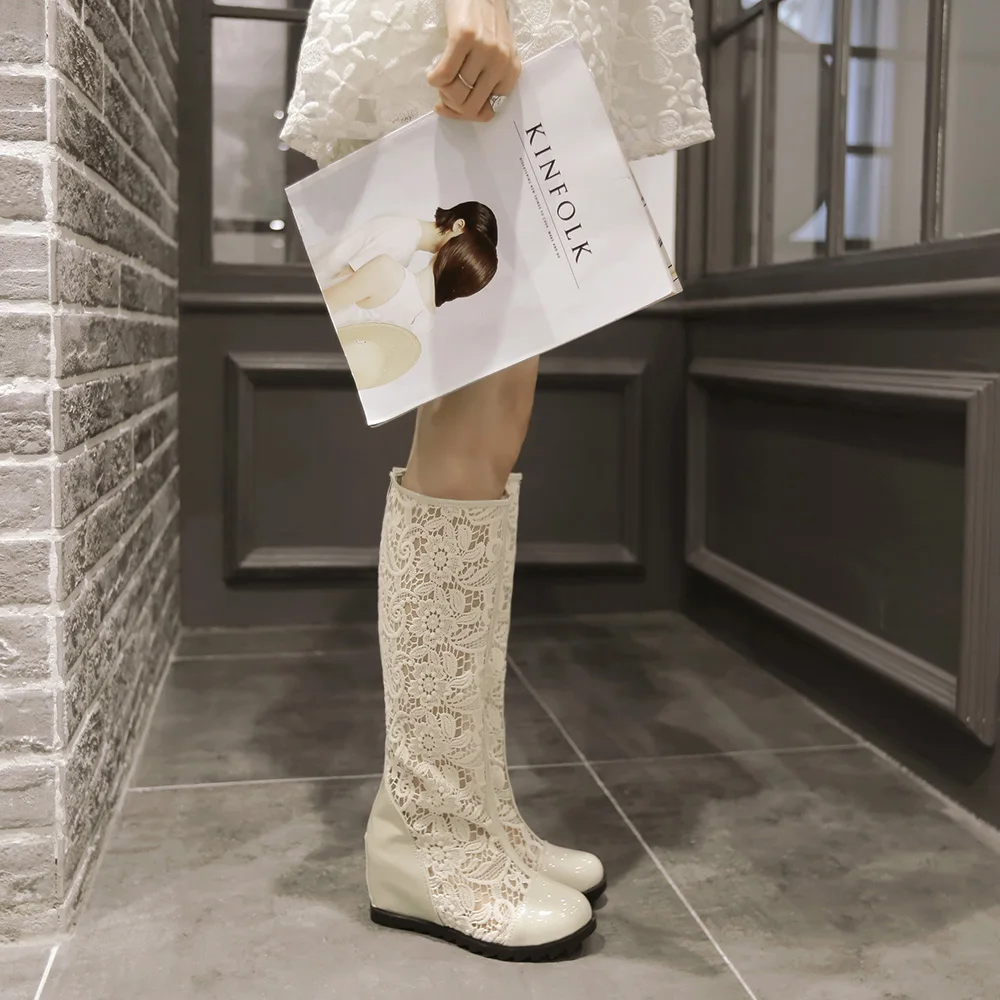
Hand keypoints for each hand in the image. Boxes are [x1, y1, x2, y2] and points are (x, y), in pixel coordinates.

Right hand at [427, 0, 520, 122]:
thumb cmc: (486, 25)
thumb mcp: (497, 56)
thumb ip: (487, 81)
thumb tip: (463, 110)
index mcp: (511, 71)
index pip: (488, 111)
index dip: (466, 115)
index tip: (453, 108)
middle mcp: (500, 62)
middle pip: (470, 106)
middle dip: (451, 107)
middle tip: (443, 96)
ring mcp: (484, 49)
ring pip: (456, 92)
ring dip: (442, 92)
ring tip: (440, 81)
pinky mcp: (464, 37)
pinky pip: (444, 74)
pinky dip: (434, 79)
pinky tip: (433, 74)